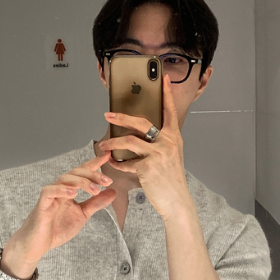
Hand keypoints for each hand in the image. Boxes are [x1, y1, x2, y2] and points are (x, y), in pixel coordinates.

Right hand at [1, 153, 115, 275]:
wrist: (38, 245)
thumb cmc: (57, 228)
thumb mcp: (82, 215)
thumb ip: (96, 203)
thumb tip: (113, 192)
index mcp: (69, 190)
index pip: (82, 172)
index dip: (94, 163)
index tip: (108, 156)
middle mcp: (60, 189)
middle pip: (75, 172)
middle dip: (92, 174)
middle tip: (107, 180)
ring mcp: (50, 195)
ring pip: (64, 179)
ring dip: (81, 182)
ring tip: (95, 190)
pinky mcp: (42, 204)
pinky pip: (50, 191)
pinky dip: (62, 190)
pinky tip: (73, 193)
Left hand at [98, 75, 192, 221]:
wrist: (176, 200)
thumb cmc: (171, 178)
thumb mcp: (171, 155)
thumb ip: (160, 141)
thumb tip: (140, 132)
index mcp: (174, 137)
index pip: (170, 110)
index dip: (166, 94)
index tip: (164, 78)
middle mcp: (167, 142)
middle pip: (141, 123)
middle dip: (121, 118)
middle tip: (107, 116)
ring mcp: (158, 154)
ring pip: (129, 142)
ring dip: (112, 143)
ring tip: (103, 145)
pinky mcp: (148, 168)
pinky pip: (127, 162)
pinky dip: (117, 163)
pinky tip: (112, 163)